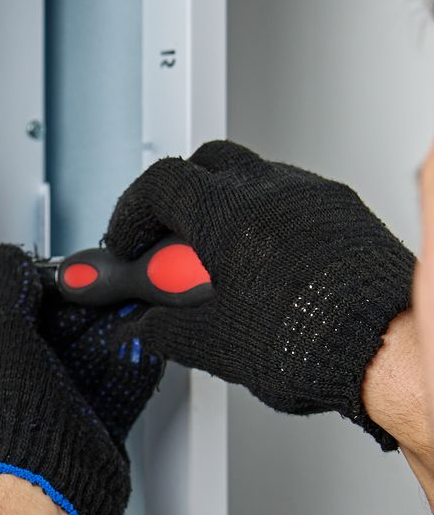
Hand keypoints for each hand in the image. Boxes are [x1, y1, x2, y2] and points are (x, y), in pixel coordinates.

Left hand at [0, 244, 162, 514]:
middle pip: (47, 333)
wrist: (45, 497)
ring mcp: (47, 412)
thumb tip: (8, 258)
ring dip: (110, 331)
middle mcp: (5, 391)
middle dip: (80, 309)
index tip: (61, 273)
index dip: (31, 287)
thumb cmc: (7, 428)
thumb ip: (3, 288)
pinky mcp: (86, 432)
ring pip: (83, 359)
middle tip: (103, 287)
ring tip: (129, 305)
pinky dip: (130, 365)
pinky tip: (142, 343)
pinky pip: (111, 388)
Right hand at [106, 140, 414, 448]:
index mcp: (229, 215)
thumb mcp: (212, 342)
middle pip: (204, 164)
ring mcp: (313, 197)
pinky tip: (262, 263)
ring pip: (252, 175)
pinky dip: (265, 219)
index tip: (127, 242)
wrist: (387, 351)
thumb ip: (163, 327)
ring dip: (223, 206)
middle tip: (166, 242)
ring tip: (216, 258)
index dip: (132, 213)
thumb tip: (144, 326)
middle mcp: (272, 192)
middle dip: (176, 198)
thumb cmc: (314, 341)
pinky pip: (292, 196)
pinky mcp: (344, 212)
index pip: (160, 184)